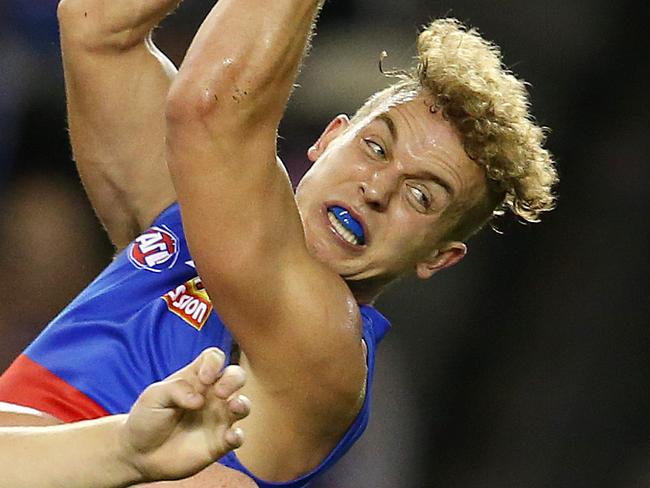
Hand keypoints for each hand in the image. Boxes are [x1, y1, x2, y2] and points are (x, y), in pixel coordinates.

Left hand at [120, 348, 249, 481]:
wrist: (138, 454)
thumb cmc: (147, 418)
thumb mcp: (154, 396)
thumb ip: (176, 389)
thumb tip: (199, 400)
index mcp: (196, 378)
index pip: (214, 358)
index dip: (214, 362)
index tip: (204, 377)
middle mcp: (211, 396)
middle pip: (236, 376)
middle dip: (234, 379)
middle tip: (218, 392)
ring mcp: (217, 419)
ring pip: (243, 405)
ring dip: (243, 404)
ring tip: (233, 407)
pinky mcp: (218, 443)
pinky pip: (237, 437)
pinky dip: (238, 436)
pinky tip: (230, 437)